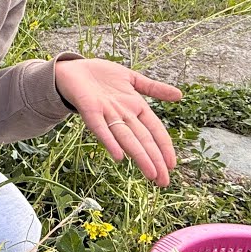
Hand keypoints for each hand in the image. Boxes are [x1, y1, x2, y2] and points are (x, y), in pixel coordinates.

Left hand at [54, 59, 183, 187]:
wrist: (70, 69)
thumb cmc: (100, 77)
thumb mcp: (131, 79)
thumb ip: (153, 88)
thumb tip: (180, 95)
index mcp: (135, 107)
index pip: (155, 131)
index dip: (164, 147)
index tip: (172, 166)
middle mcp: (123, 114)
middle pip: (143, 139)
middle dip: (155, 160)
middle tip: (163, 182)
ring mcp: (107, 114)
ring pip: (126, 138)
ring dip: (139, 156)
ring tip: (150, 173)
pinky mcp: (90, 110)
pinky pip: (100, 128)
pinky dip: (109, 142)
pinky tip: (119, 156)